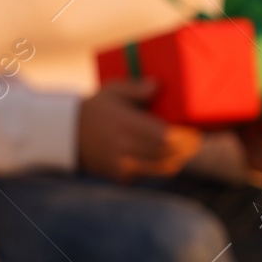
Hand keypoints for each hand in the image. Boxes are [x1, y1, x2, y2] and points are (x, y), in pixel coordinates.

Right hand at [77, 80, 201, 180]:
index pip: (164, 136)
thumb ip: (136, 88)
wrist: (66, 134)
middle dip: (185, 148)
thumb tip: (157, 85)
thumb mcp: (112, 91)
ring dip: (175, 159)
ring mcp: (122, 164)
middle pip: (167, 153)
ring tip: (183, 150)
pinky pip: (148, 175)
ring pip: (162, 168)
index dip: (183, 136)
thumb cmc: (96, 108)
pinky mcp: (119, 176)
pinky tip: (160, 157)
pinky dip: (157, 167)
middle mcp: (124, 146)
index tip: (194, 131)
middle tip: (196, 141)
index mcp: (126, 124)